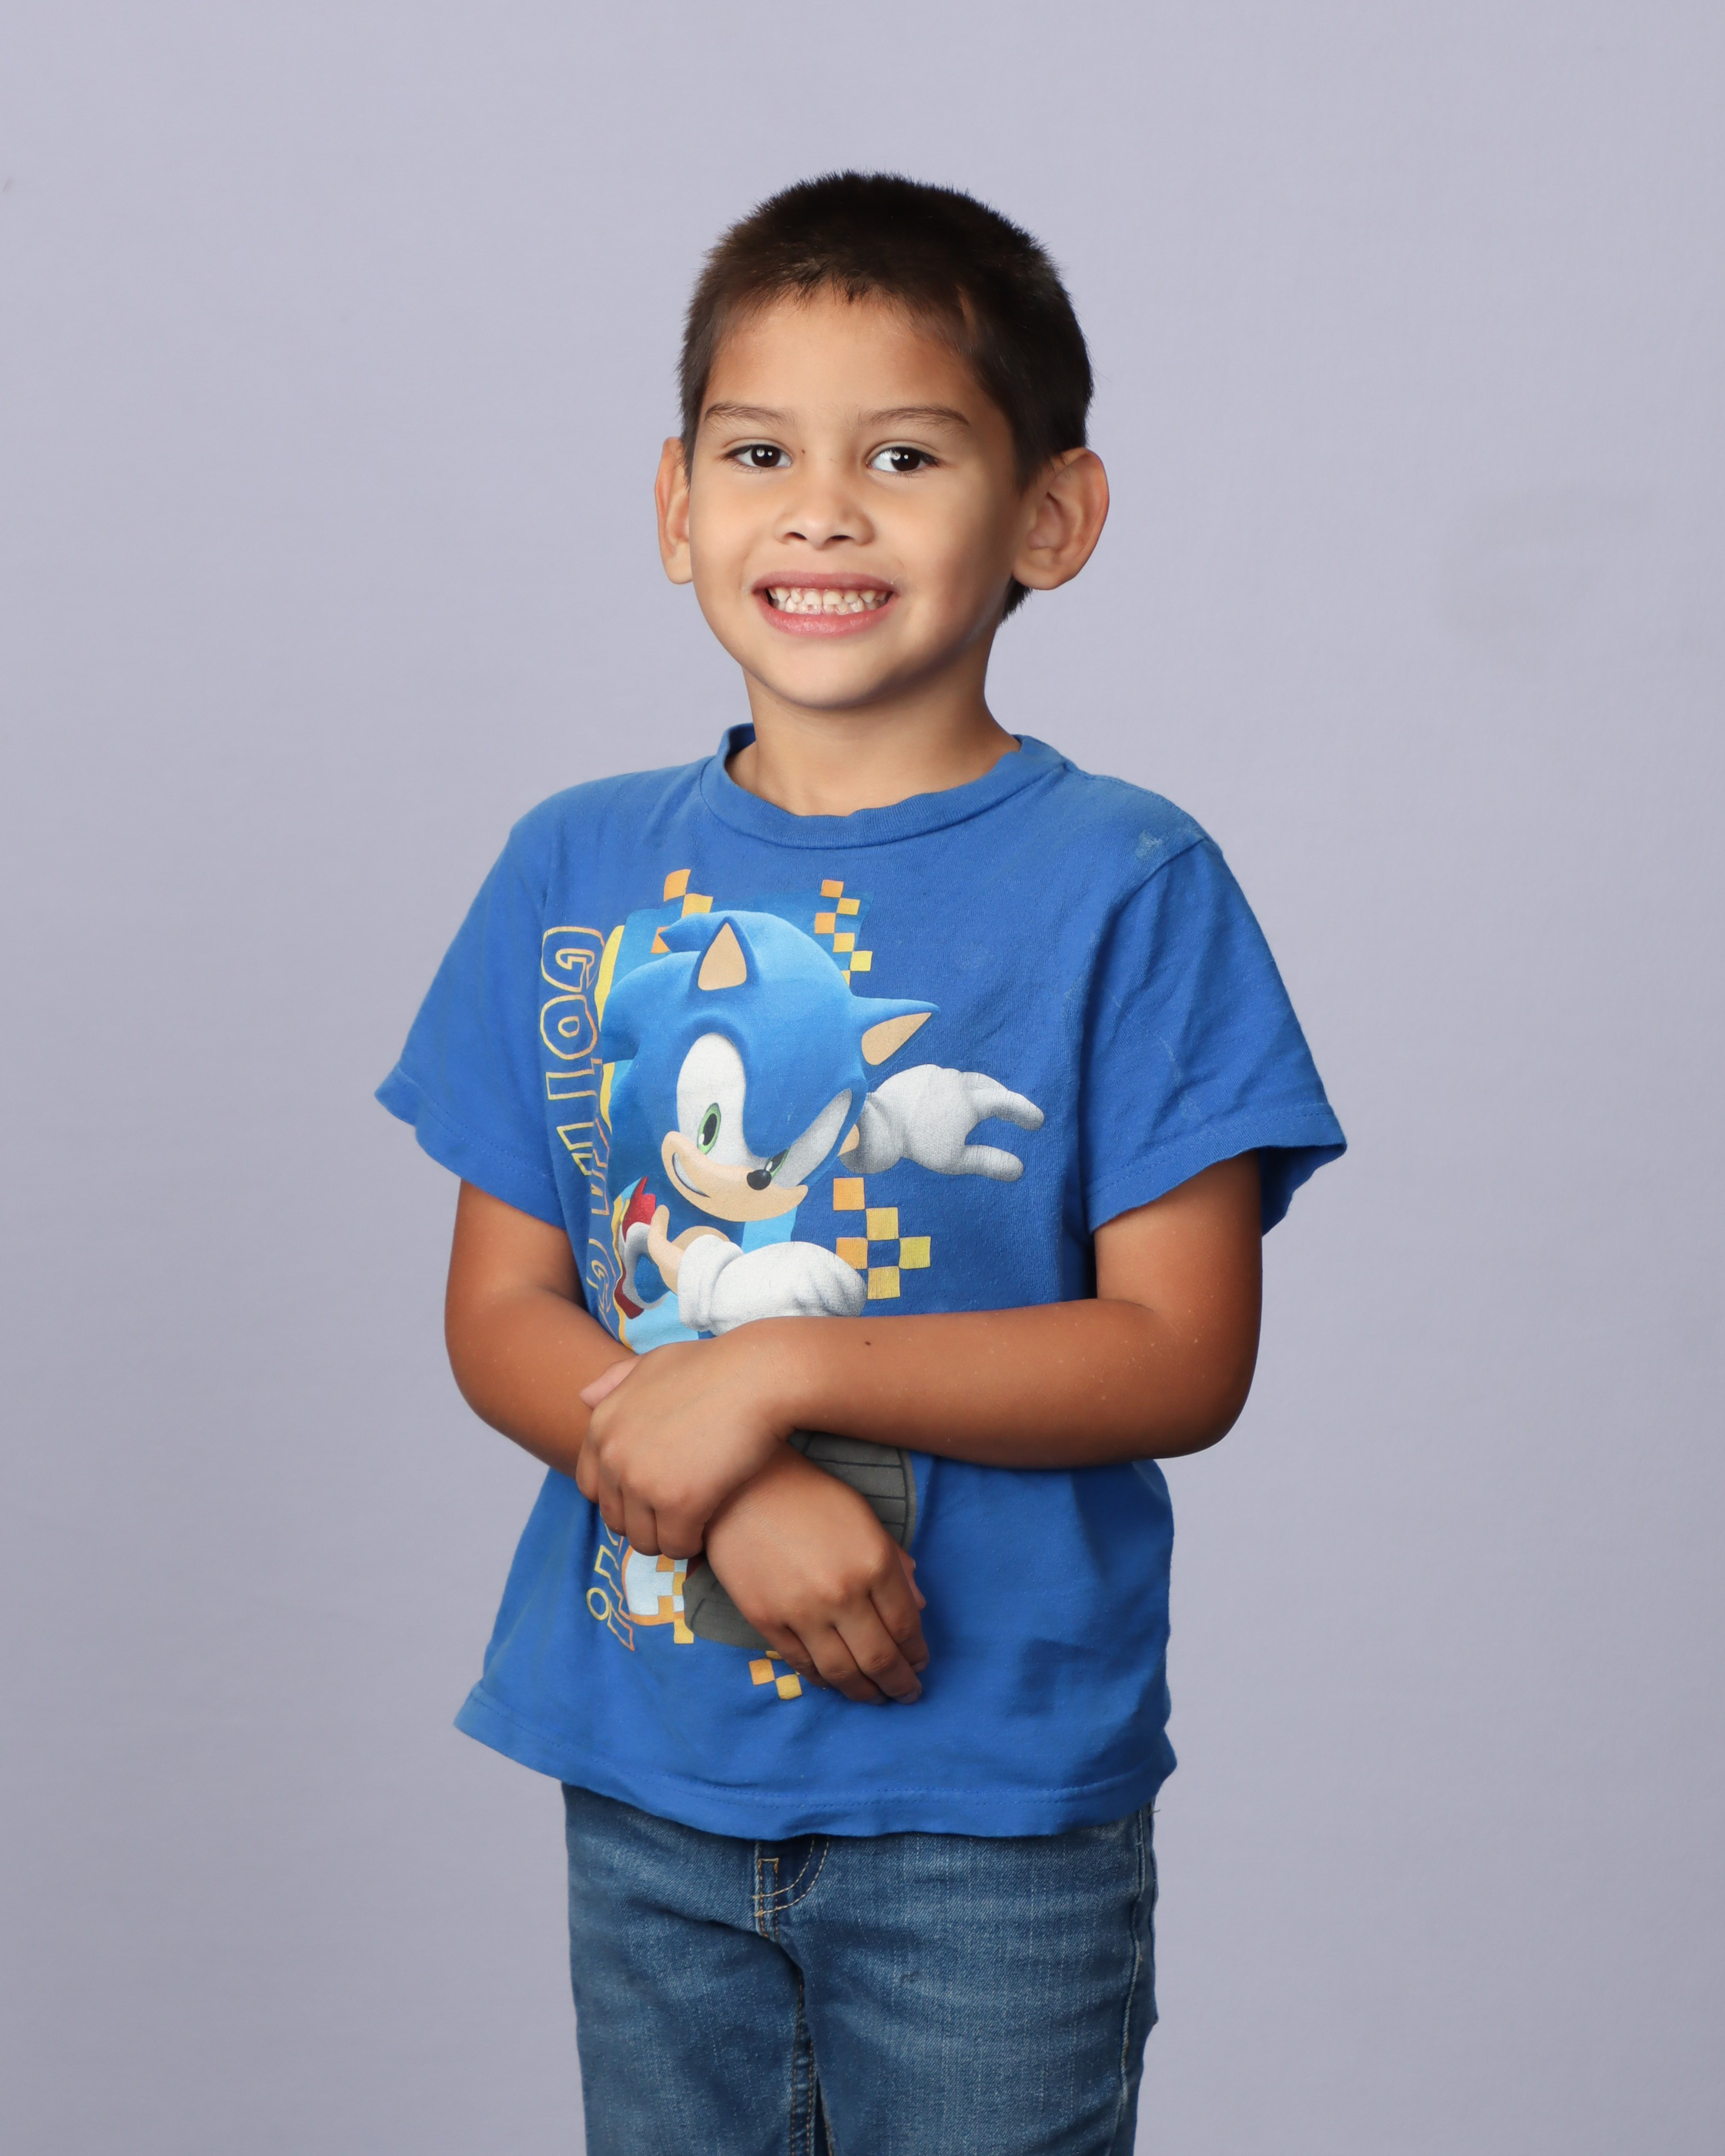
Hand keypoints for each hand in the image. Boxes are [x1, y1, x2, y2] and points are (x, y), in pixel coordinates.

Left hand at [574, 1331, 790, 1557]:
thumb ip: (616, 1381)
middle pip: (615, 1520)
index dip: (621, 1497)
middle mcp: (614, 1456)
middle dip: (644, 1522)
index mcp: (603, 1426)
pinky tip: (710, 1526)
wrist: (758, 1376)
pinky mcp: (678, 1503)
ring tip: (693, 1524)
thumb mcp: (655, 1362)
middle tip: (676, 1514)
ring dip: (667, 1538)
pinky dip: (692, 1543)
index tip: (650, 1495)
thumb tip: (584, 1398)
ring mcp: (643, 1481)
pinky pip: (676, 1545)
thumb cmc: (713, 1365)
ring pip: (644, 1540)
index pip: (591, 1488)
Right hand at [702, 1447, 928, 1703]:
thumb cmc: (811, 1496)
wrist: (743, 1487)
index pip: (905, 1627)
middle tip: (906, 1693)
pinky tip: (834, 1682)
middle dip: (899, 1683)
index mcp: (873, 1563)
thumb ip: (895, 1564)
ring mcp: (802, 1611)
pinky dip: (822, 1680)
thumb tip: (918, 1608)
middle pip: (879, 1658)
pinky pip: (801, 1663)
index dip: (916, 1653)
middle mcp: (842, 1593)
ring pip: (841, 1671)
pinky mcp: (766, 1620)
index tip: (920, 1663)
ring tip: (875, 1697)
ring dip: (863, 1692)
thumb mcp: (865, 1519)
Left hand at [849, 1065, 1043, 1180]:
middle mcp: (956, 1081)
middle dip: (1003, 1098)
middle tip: (1011, 1110)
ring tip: (978, 1106)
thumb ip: (989, 1163)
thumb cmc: (916, 1144)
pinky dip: (952, 1089)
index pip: (1008, 1102)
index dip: (1025, 1111)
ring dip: (976, 1092)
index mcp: (970, 1101)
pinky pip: (943, 1080)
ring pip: (965, 1081)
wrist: (876, 1123)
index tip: (1038, 1121)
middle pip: (989, 1086)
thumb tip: (1019, 1170)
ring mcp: (936, 1074)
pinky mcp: (918, 1073)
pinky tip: (944, 1102)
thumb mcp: (955, 1160)